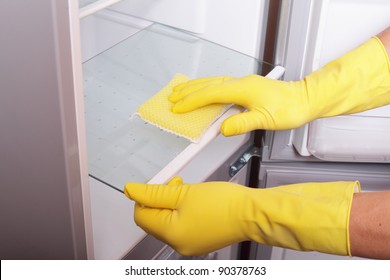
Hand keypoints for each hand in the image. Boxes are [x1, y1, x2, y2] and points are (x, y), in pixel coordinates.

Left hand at [124, 176, 254, 255]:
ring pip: (168, 222)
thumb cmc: (224, 203)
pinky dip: (183, 212)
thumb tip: (131, 191)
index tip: (157, 184)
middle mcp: (178, 244)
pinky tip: (195, 201)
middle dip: (160, 199)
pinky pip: (182, 226)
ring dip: (172, 204)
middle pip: (154, 220)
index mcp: (171, 233)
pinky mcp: (200, 241)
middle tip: (176, 184)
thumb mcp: (184, 192)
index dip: (145, 197)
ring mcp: (190, 244)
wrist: (252, 214)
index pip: (141, 216)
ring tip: (188, 190)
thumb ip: (154, 192)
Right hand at [170, 75, 309, 134]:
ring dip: (195, 86)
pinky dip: (207, 87)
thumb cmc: (289, 108)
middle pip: (208, 84)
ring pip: (213, 82)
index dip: (192, 101)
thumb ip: (243, 123)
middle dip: (188, 91)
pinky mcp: (247, 87)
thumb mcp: (266, 120)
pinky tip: (205, 92)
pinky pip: (221, 84)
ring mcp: (244, 83)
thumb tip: (223, 128)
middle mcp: (241, 83)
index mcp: (242, 89)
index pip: (210, 94)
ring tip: (181, 91)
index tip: (178, 107)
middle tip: (172, 97)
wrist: (305, 99)